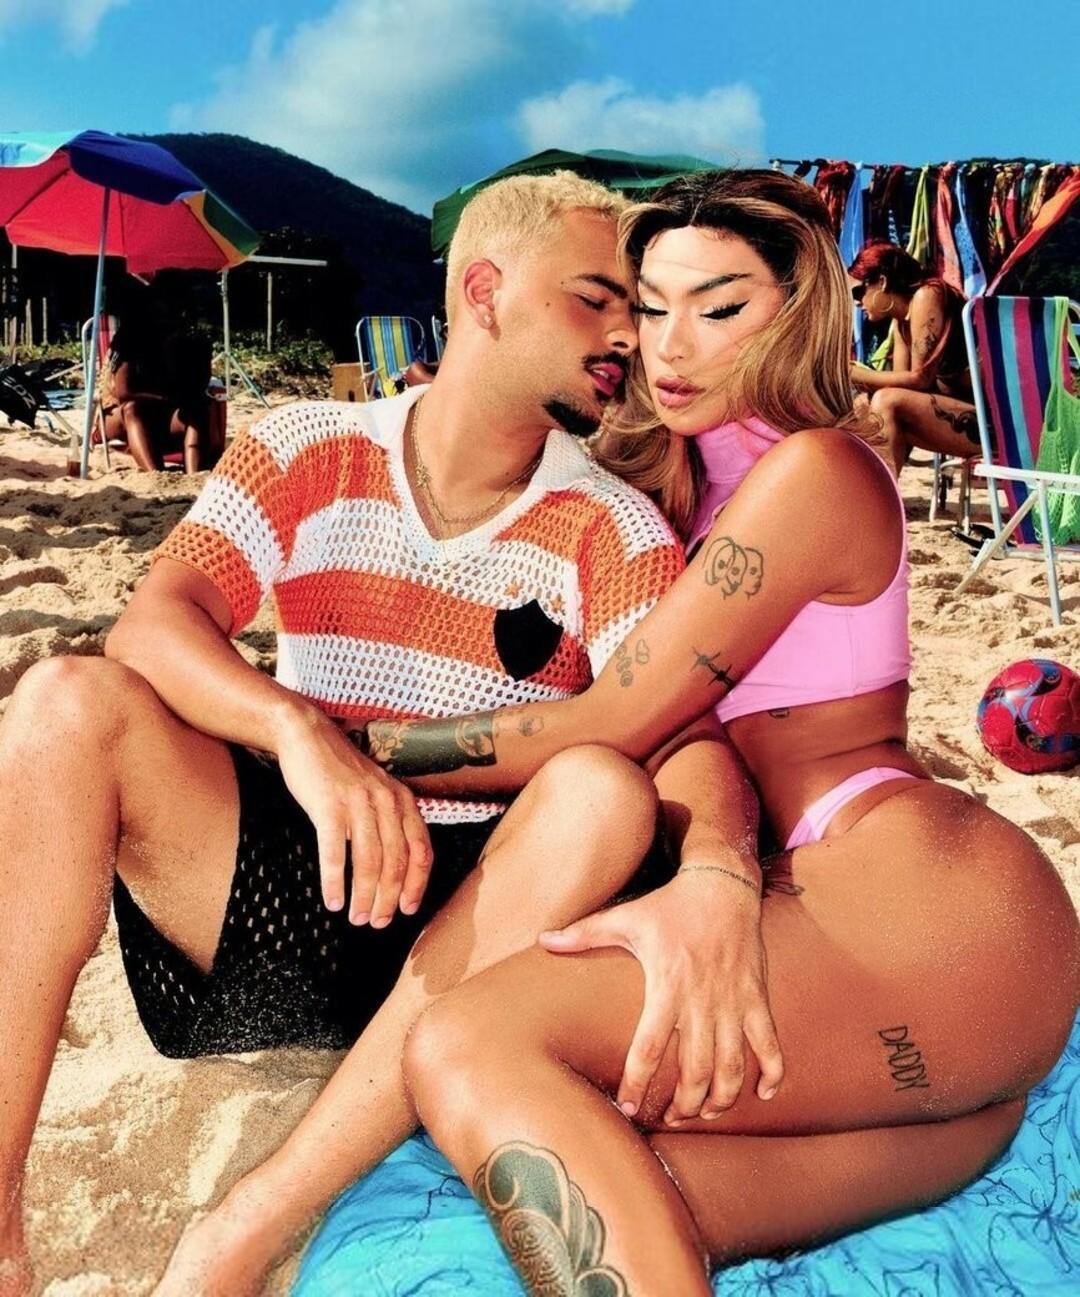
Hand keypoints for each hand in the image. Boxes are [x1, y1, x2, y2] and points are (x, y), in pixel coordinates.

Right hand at [274, 709, 431, 925]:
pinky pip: (336, 852)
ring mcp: (358, 803)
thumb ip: (389, 820)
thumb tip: (394, 867)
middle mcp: (386, 802)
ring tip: (356, 918)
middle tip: (376, 922)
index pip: (421, 851)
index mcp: (403, 800)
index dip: (417, 885)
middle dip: (388, 898)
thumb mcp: (376, 790)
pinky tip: (332, 900)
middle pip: (396, 862)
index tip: (408, 909)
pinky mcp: (329, 806)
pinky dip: (335, 881)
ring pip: (369, 862)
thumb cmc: (340, 770)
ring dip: (364, 896)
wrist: (307, 735)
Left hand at [540, 869, 781, 1123]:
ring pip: (732, 1065)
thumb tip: (543, 940)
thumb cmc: (669, 905)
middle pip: (695, 1070)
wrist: (722, 884)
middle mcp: (702, 999)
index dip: (638, 1082)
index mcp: (666, 985)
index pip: (649, 1047)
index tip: (628, 1106)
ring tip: (705, 1114)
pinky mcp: (757, 997)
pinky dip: (771, 1073)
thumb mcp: (624, 918)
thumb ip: (583, 933)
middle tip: (671, 1119)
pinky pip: (769, 1043)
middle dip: (683, 1104)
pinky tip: (764, 1094)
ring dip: (721, 1098)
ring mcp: (734, 1001)